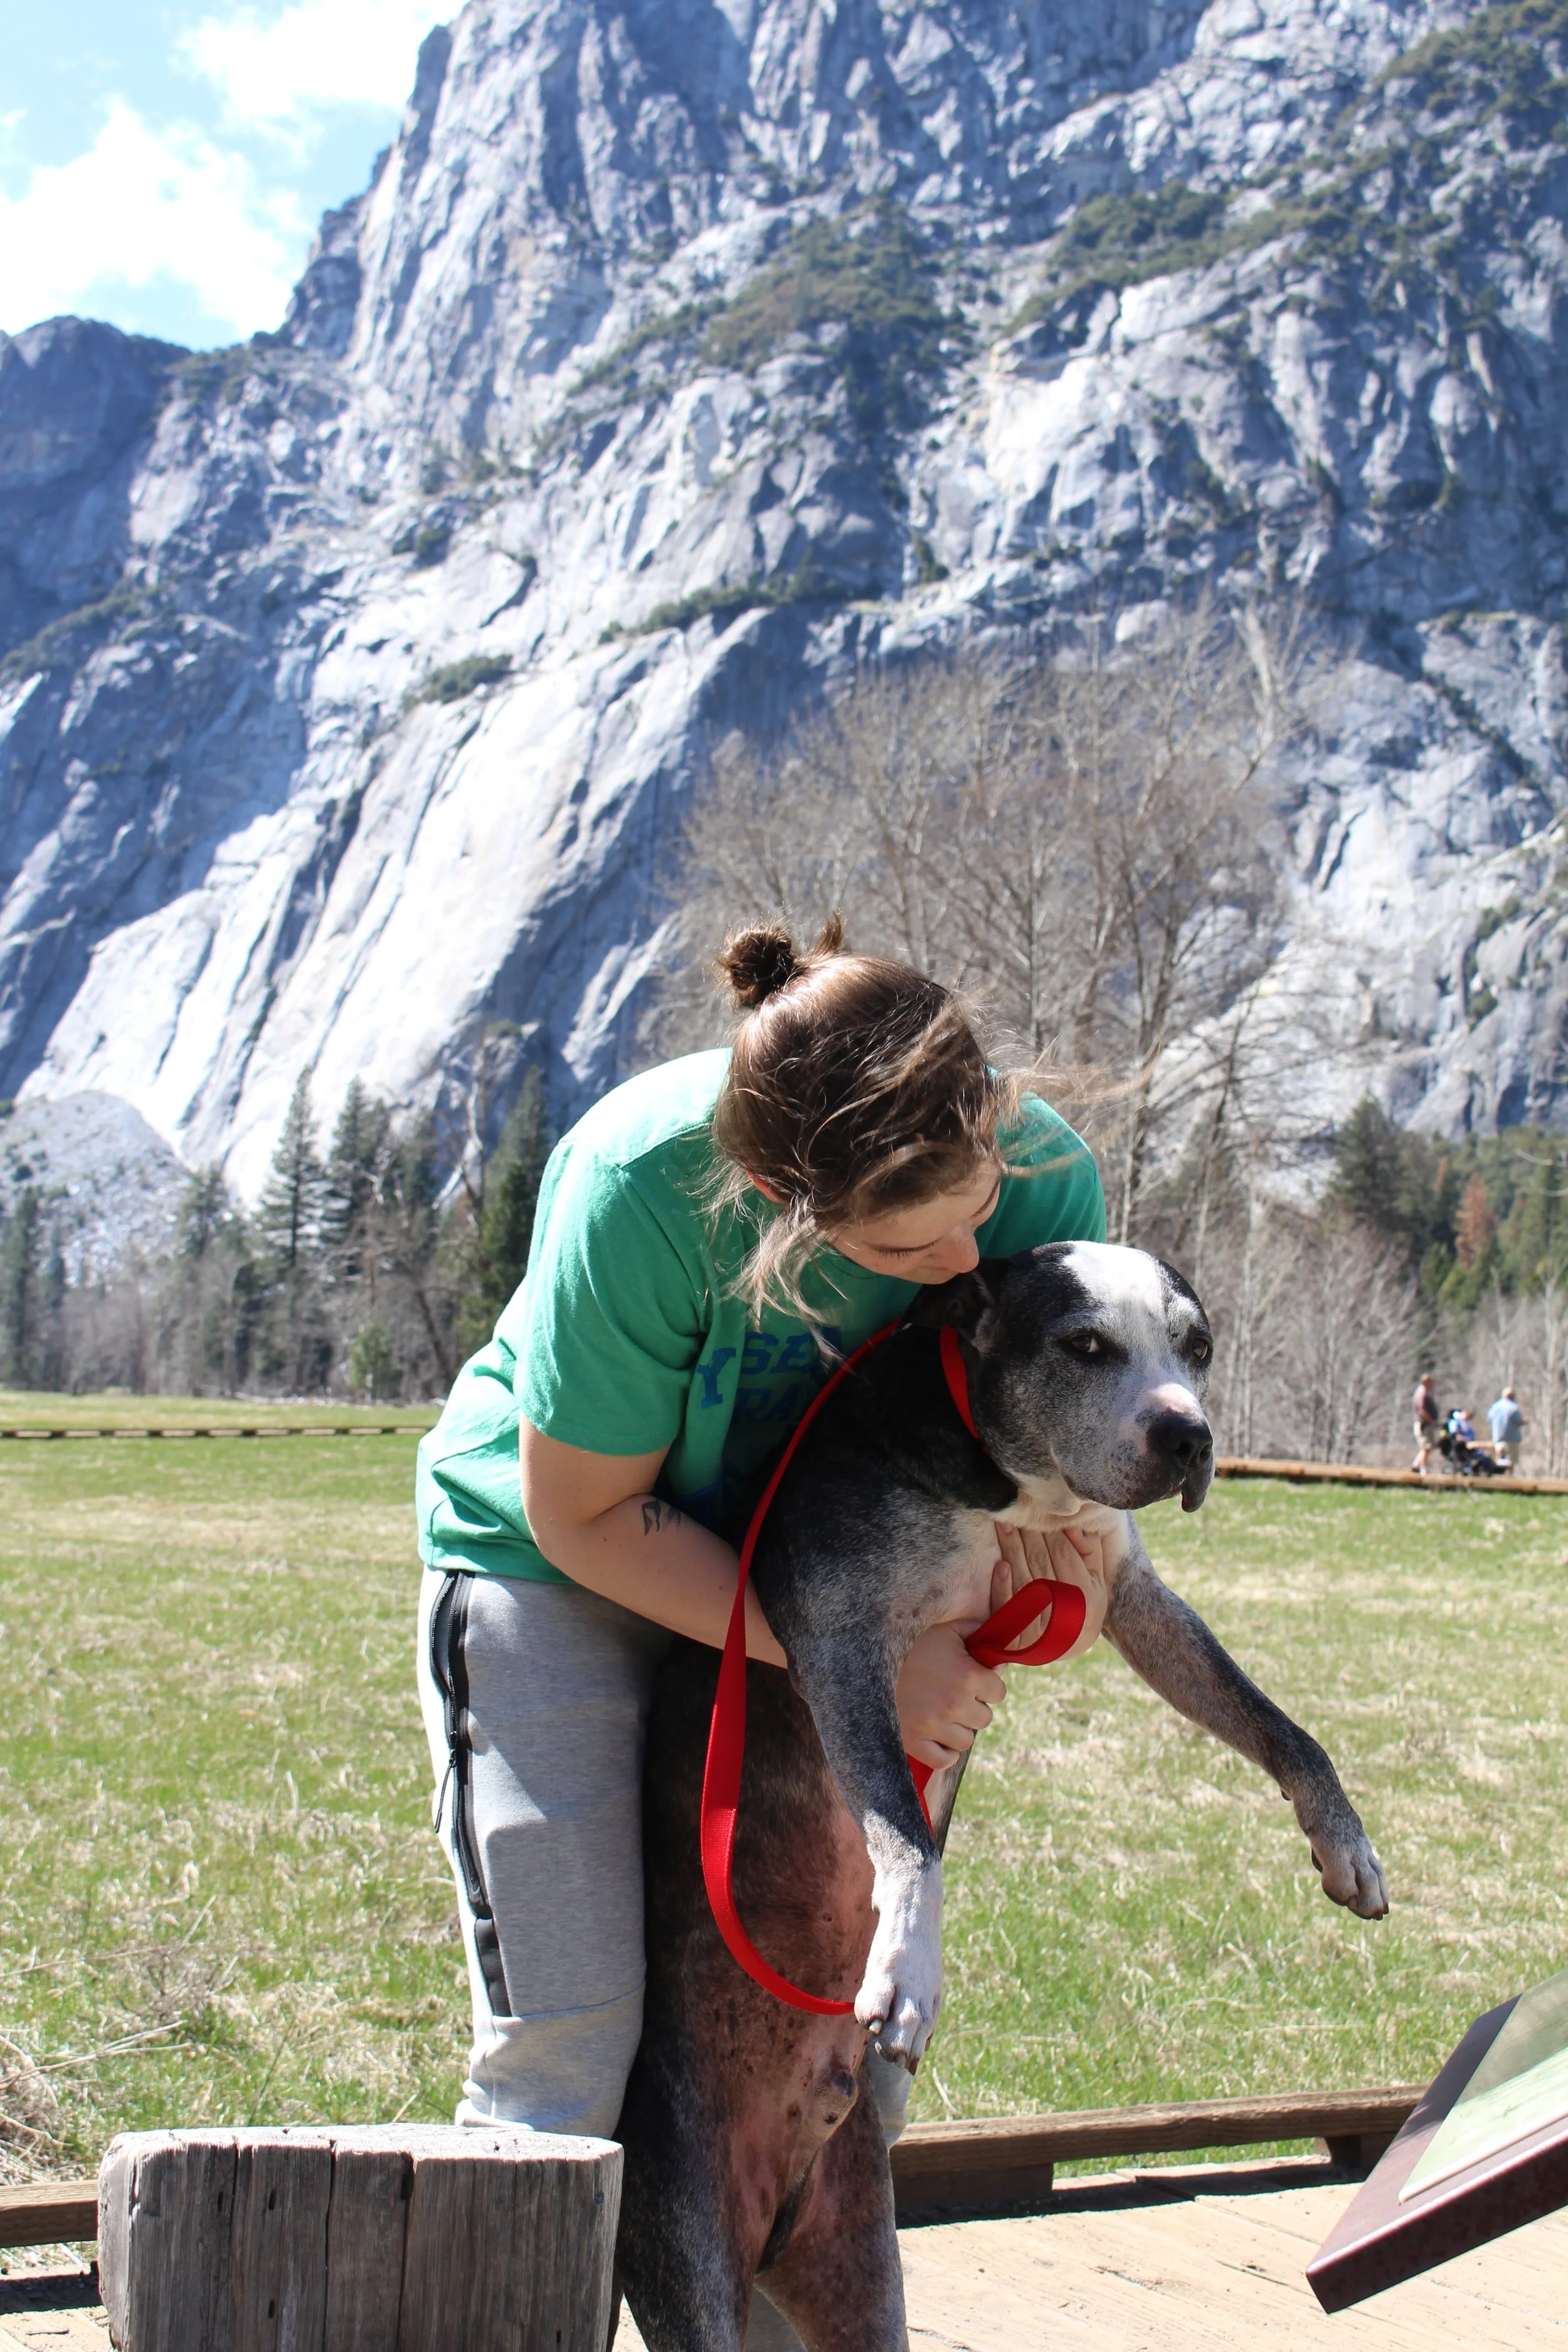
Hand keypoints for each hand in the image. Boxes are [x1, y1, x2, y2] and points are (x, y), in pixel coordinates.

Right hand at [895, 1621, 1006, 1772]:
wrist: (865, 1657)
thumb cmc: (910, 1640)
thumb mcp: (945, 1628)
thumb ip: (975, 1630)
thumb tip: (995, 1640)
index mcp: (967, 1675)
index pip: (999, 1692)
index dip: (988, 1683)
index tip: (974, 1677)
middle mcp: (954, 1704)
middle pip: (984, 1718)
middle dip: (973, 1705)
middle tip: (954, 1692)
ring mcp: (934, 1726)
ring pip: (966, 1740)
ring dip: (959, 1728)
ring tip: (943, 1711)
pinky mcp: (913, 1742)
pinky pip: (944, 1760)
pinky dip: (945, 1751)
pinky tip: (938, 1735)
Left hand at [993, 1520, 1111, 1654]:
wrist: (1068, 1647)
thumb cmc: (1084, 1605)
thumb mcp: (1096, 1582)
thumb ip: (1090, 1553)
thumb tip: (1074, 1525)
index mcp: (1086, 1595)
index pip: (1064, 1553)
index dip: (1049, 1529)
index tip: (1037, 1508)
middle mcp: (1064, 1610)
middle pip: (1041, 1561)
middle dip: (1027, 1533)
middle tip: (1015, 1508)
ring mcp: (1040, 1625)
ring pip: (1023, 1579)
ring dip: (1011, 1549)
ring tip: (1003, 1524)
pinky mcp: (1018, 1637)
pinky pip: (1008, 1608)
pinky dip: (1002, 1587)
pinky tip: (999, 1565)